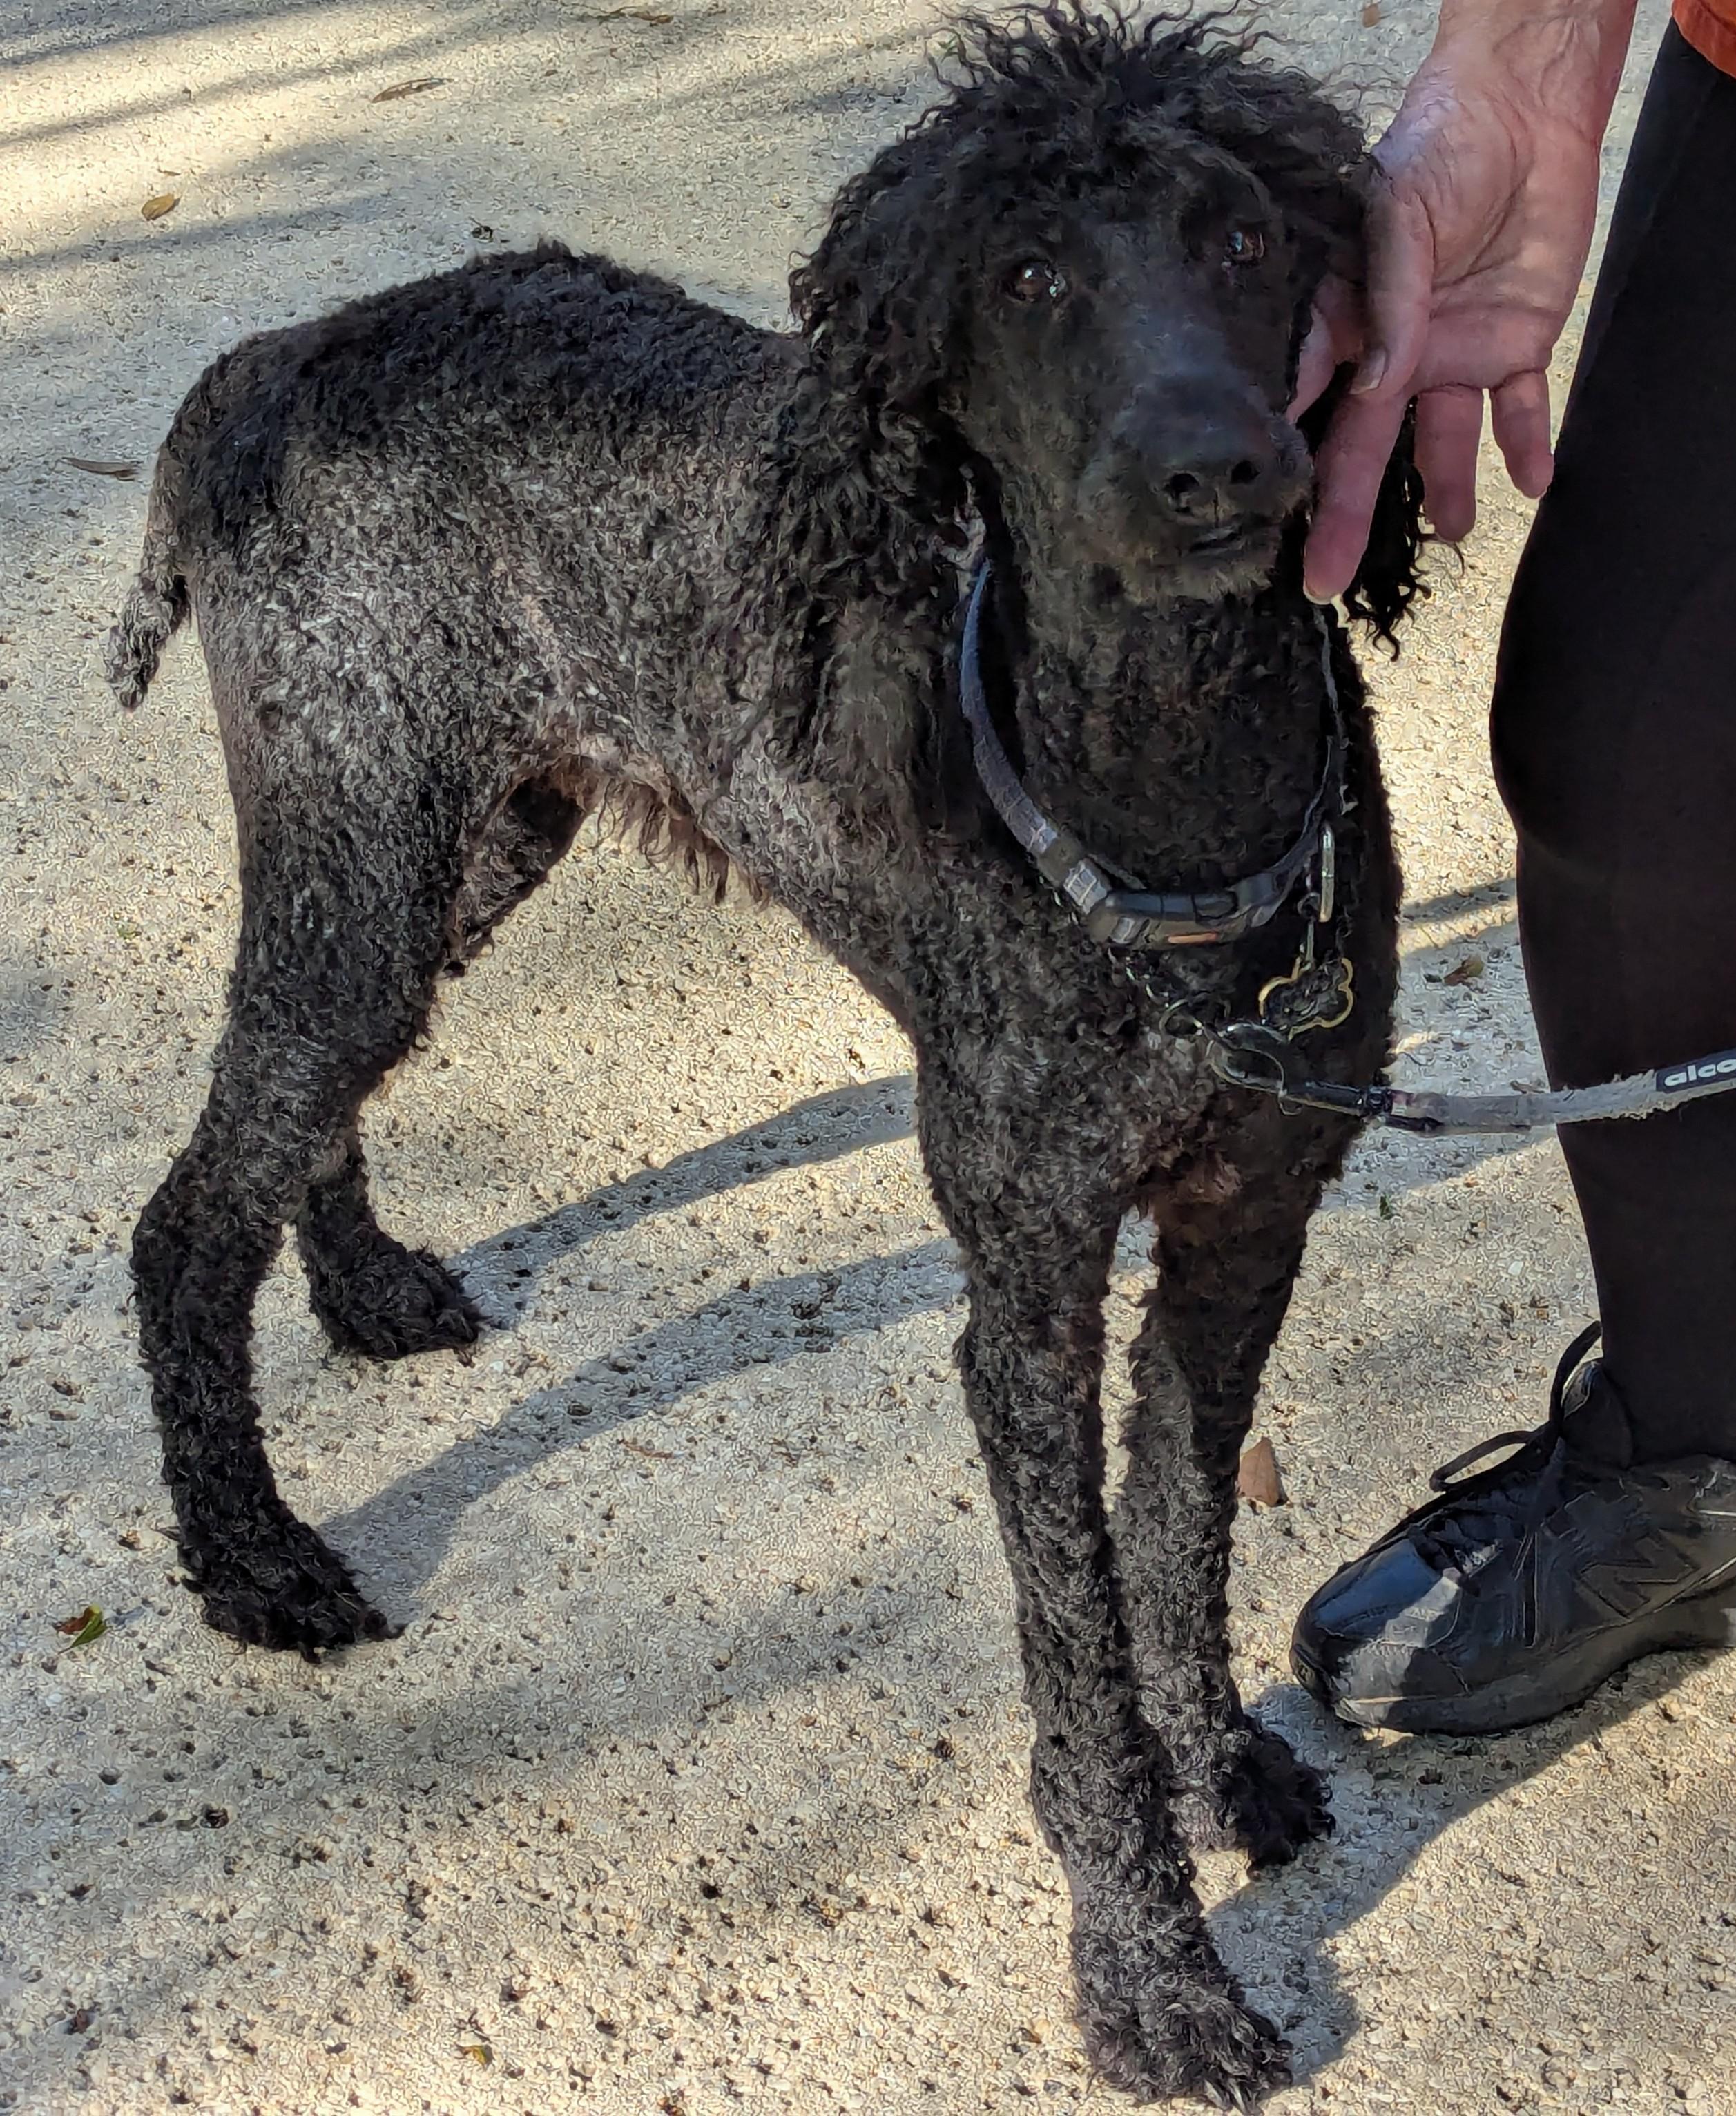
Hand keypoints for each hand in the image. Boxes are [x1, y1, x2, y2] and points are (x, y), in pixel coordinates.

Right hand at [1297, 0, 1637, 600]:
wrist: (1523, 113)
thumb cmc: (1438, 151)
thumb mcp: (1396, 215)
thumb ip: (1389, 301)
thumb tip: (1379, 385)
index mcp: (1347, 327)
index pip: (1310, 405)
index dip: (1285, 459)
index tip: (1261, 514)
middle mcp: (1392, 355)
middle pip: (1363, 449)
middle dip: (1341, 514)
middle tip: (1322, 578)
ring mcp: (1450, 356)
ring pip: (1443, 442)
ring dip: (1447, 491)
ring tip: (1451, 535)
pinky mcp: (1512, 346)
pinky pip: (1521, 410)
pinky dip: (1530, 446)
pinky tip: (1536, 483)